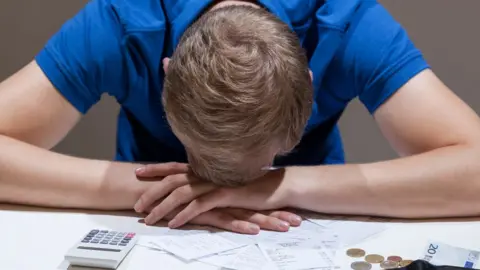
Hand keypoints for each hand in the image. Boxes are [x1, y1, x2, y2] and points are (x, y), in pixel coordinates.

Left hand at [140, 168, 297, 229]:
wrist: (277, 186)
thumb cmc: (252, 185)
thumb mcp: (227, 180)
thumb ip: (210, 180)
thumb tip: (194, 184)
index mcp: (207, 168)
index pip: (176, 165)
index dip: (156, 168)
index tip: (138, 171)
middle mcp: (208, 172)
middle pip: (173, 179)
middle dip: (152, 192)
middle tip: (136, 204)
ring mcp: (216, 183)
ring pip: (182, 193)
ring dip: (163, 207)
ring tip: (149, 218)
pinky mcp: (225, 195)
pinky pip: (200, 206)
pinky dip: (184, 215)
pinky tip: (173, 224)